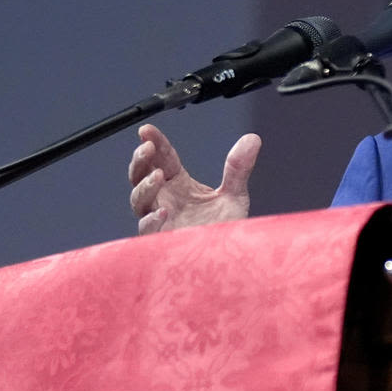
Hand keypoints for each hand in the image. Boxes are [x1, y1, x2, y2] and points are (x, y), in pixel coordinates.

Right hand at [127, 124, 260, 234]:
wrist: (227, 260)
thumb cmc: (224, 230)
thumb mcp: (234, 194)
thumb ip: (238, 167)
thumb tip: (252, 139)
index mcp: (178, 184)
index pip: (162, 159)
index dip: (154, 143)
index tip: (147, 130)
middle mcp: (165, 200)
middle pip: (141, 175)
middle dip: (141, 160)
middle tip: (147, 148)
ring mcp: (160, 219)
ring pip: (139, 200)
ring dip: (145, 187)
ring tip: (158, 176)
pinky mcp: (161, 239)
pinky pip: (148, 228)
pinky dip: (153, 219)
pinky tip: (164, 211)